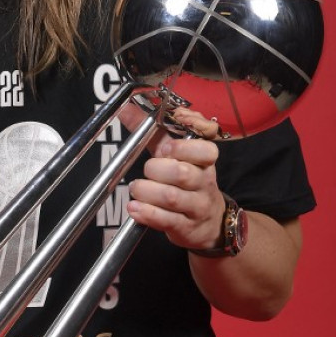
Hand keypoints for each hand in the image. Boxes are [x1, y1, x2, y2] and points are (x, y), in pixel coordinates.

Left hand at [127, 131, 225, 251]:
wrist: (209, 224)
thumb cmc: (187, 183)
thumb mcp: (175, 156)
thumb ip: (153, 132)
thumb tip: (126, 108)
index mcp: (204, 162)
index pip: (205, 151)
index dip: (183, 148)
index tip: (166, 149)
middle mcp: (204, 183)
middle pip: (181, 173)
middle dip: (157, 170)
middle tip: (147, 171)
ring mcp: (197, 207)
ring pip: (171, 198)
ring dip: (147, 191)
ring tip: (136, 189)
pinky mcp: (186, 228)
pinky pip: (166, 221)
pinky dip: (147, 213)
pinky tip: (134, 208)